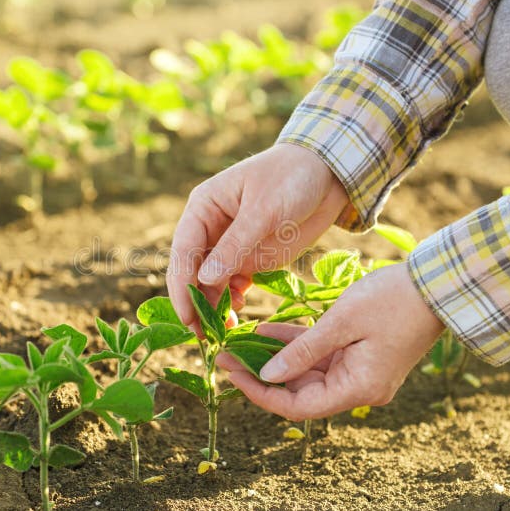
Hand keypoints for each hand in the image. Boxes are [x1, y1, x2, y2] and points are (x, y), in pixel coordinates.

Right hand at [167, 143, 347, 324]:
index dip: (182, 285)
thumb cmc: (292, 179)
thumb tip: (204, 280)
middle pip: (191, 271)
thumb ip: (235, 245)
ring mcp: (228, 246)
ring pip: (209, 283)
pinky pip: (231, 286)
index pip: (183, 250)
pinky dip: (231, 302)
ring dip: (213, 307)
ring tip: (224, 331)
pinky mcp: (248, 258)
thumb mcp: (265, 210)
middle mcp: (210, 228)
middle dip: (194, 302)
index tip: (188, 315)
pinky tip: (239, 313)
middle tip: (202, 335)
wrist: (328, 175)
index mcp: (203, 207)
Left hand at [218, 263, 444, 420]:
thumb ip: (303, 350)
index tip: (232, 375)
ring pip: (307, 371)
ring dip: (275, 358)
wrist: (438, 284)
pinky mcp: (360, 353)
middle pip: (300, 391)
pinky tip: (265, 332)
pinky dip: (296, 345)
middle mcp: (359, 387)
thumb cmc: (393, 300)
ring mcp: (360, 370)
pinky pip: (321, 354)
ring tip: (238, 344)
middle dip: (262, 374)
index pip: (299, 406)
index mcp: (359, 388)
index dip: (262, 395)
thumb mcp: (342, 322)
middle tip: (225, 355)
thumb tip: (267, 374)